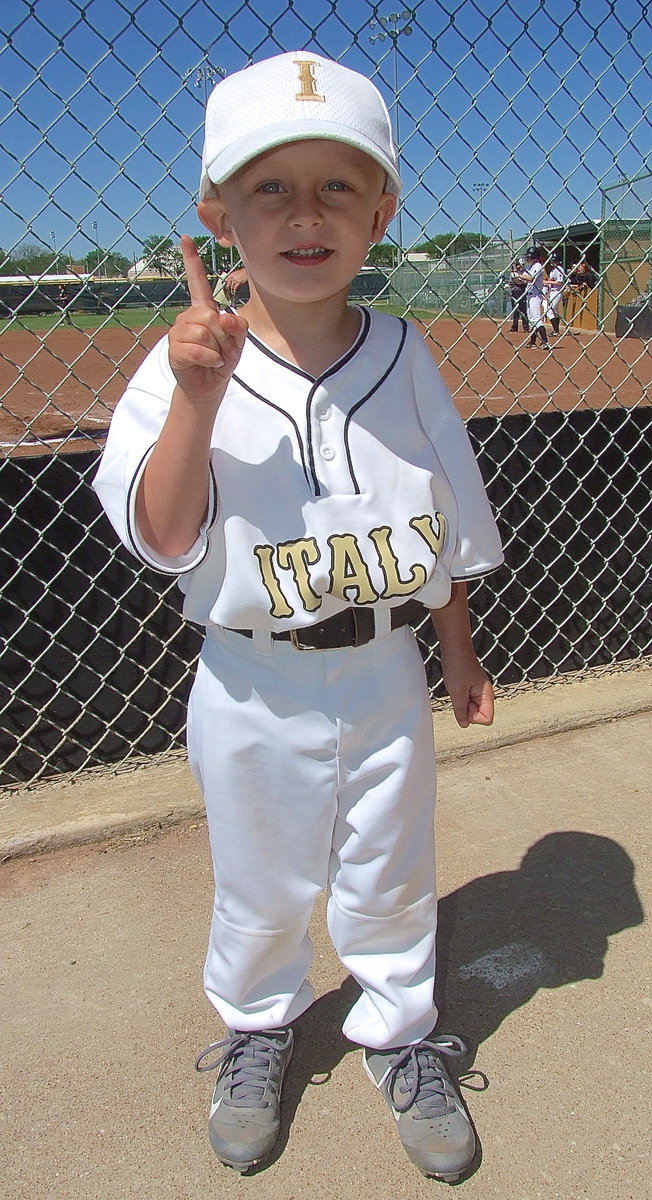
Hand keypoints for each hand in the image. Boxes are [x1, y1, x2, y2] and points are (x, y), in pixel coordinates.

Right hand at [168, 235, 247, 406]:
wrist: (209, 386)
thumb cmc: (222, 361)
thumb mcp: (238, 343)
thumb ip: (238, 327)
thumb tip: (224, 316)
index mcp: (204, 310)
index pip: (198, 282)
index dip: (192, 261)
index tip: (185, 238)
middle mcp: (189, 317)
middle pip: (210, 315)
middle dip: (223, 336)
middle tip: (222, 349)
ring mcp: (179, 332)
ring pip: (203, 332)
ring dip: (216, 349)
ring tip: (214, 357)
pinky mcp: (175, 349)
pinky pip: (196, 349)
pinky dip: (209, 359)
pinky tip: (209, 363)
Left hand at [442, 655, 494, 728]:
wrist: (456, 648)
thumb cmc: (458, 666)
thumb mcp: (457, 691)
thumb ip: (461, 710)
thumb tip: (465, 724)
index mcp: (487, 696)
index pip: (486, 720)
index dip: (473, 717)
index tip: (465, 703)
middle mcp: (487, 695)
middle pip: (480, 715)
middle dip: (468, 710)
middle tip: (460, 694)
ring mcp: (480, 692)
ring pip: (473, 709)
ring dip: (463, 704)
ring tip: (458, 689)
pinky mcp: (473, 689)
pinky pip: (468, 701)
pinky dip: (461, 698)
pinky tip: (457, 687)